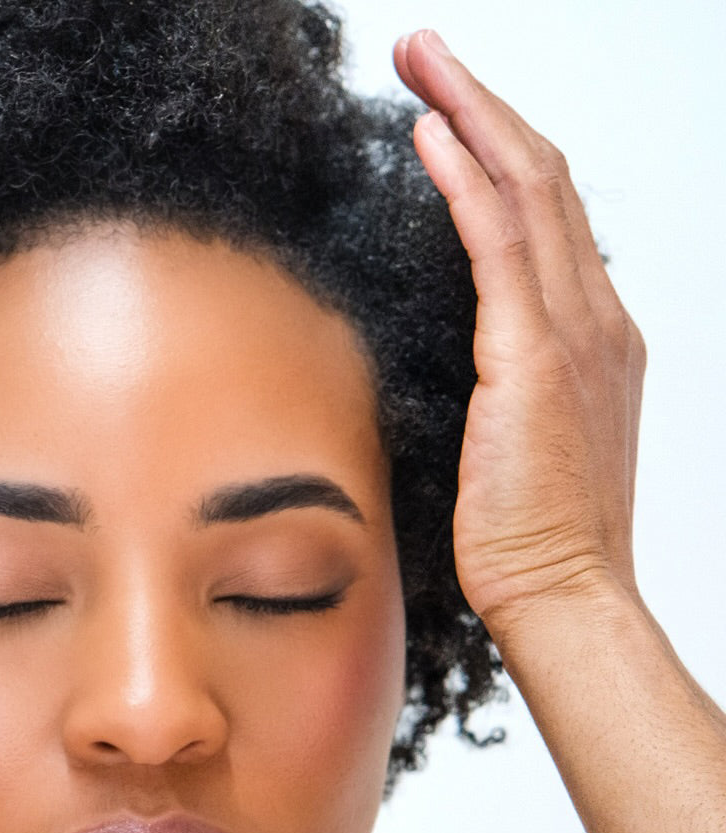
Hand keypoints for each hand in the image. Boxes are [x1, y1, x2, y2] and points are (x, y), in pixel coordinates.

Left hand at [394, 30, 645, 640]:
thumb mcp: (520, 444)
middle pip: (543, 177)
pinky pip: (497, 244)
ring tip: (420, 61)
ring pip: (527, 186)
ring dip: (471, 112)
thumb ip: (503, 389)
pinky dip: (465, 180)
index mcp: (593, 338)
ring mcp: (574, 332)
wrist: (562, 595)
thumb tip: (459, 369)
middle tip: (427, 54)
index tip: (449, 112)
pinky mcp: (533, 357)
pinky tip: (428, 135)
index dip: (500, 153)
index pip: (549, 218)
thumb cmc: (532, 538)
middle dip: (484, 104)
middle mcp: (596, 318)